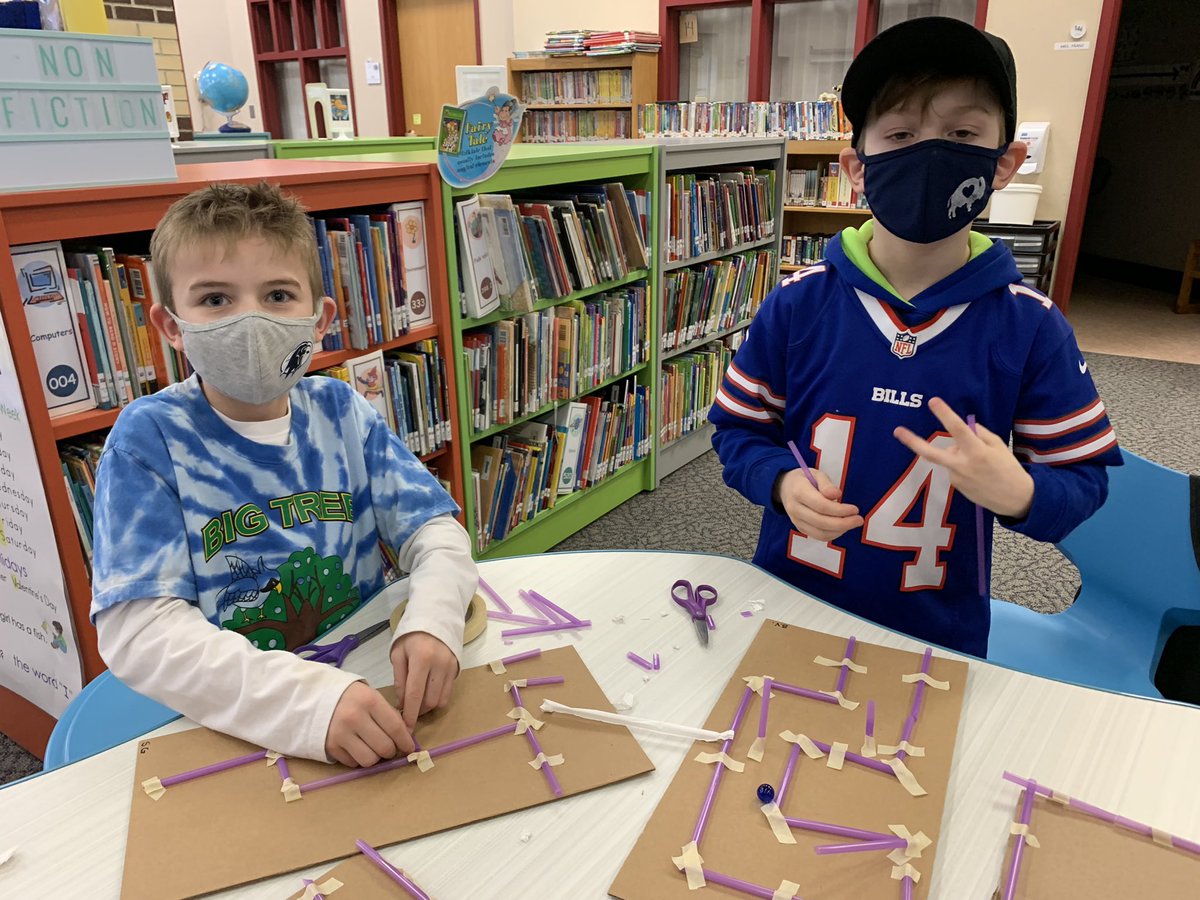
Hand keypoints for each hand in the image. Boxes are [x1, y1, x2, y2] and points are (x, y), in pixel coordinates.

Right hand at [325, 681, 413, 767]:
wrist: (317, 698)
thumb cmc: (352, 698)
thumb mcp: (372, 697)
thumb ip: (389, 715)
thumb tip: (406, 737)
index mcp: (369, 701)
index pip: (395, 727)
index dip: (406, 741)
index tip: (410, 747)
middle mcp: (355, 718)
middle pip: (384, 747)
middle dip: (391, 751)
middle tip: (390, 747)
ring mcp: (341, 734)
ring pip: (369, 760)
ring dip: (375, 758)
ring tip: (373, 748)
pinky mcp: (330, 747)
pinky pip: (353, 763)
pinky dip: (358, 759)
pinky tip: (357, 748)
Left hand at [391, 632, 459, 729]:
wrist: (434, 619)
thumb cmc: (411, 637)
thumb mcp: (398, 654)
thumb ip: (399, 679)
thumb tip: (401, 705)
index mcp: (421, 659)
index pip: (415, 694)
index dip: (409, 715)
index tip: (405, 729)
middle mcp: (439, 664)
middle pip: (430, 701)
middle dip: (418, 712)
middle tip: (407, 713)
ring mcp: (451, 667)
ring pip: (441, 700)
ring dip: (427, 708)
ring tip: (417, 704)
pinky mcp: (457, 669)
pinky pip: (448, 694)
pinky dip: (437, 700)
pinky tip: (427, 696)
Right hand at [778, 467, 862, 541]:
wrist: (784, 488)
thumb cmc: (804, 479)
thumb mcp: (816, 474)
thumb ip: (826, 484)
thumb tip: (837, 495)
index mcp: (799, 492)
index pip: (821, 506)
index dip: (840, 510)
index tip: (855, 509)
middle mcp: (795, 509)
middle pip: (821, 522)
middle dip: (843, 523)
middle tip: (859, 520)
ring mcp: (796, 521)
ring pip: (820, 533)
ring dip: (839, 531)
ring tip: (852, 523)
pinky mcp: (800, 528)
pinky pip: (818, 536)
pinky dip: (832, 534)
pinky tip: (842, 527)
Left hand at [892, 396, 1033, 518]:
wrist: (1015, 498)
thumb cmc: (1008, 468)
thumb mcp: (998, 445)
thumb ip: (979, 434)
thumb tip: (963, 427)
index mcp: (977, 452)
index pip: (958, 429)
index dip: (945, 414)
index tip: (933, 401)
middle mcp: (963, 465)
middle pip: (931, 453)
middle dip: (913, 441)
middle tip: (897, 431)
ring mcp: (956, 478)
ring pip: (949, 457)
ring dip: (958, 454)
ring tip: (981, 464)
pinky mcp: (955, 486)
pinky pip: (953, 468)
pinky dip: (962, 465)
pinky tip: (978, 474)